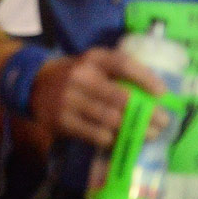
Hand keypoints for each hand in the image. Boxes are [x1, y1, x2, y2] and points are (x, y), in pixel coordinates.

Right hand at [28, 47, 169, 149]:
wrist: (34, 84)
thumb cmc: (76, 75)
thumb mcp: (94, 64)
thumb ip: (120, 73)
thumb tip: (157, 94)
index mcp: (91, 59)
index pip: (121, 64)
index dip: (145, 78)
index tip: (162, 94)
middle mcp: (79, 76)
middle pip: (121, 98)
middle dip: (147, 114)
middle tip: (163, 123)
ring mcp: (68, 99)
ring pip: (110, 119)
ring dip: (134, 130)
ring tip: (149, 136)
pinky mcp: (61, 120)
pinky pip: (96, 135)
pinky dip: (113, 139)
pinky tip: (120, 139)